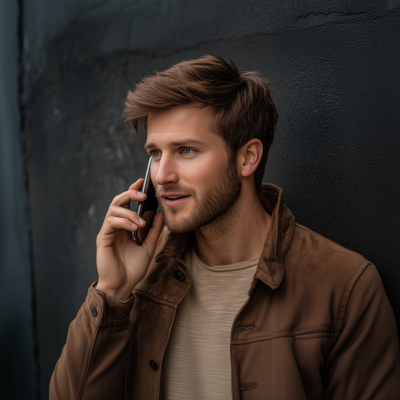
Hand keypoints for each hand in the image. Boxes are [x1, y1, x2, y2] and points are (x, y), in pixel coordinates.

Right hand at [95, 178, 163, 299]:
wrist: (122, 286)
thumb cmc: (133, 269)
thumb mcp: (149, 246)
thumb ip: (154, 230)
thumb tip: (159, 212)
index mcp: (125, 226)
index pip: (128, 204)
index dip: (133, 191)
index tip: (143, 181)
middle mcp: (115, 226)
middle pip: (119, 201)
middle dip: (131, 194)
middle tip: (144, 195)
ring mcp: (108, 231)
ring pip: (114, 209)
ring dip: (130, 212)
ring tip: (141, 223)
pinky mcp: (103, 238)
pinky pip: (111, 221)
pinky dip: (124, 221)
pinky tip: (134, 227)